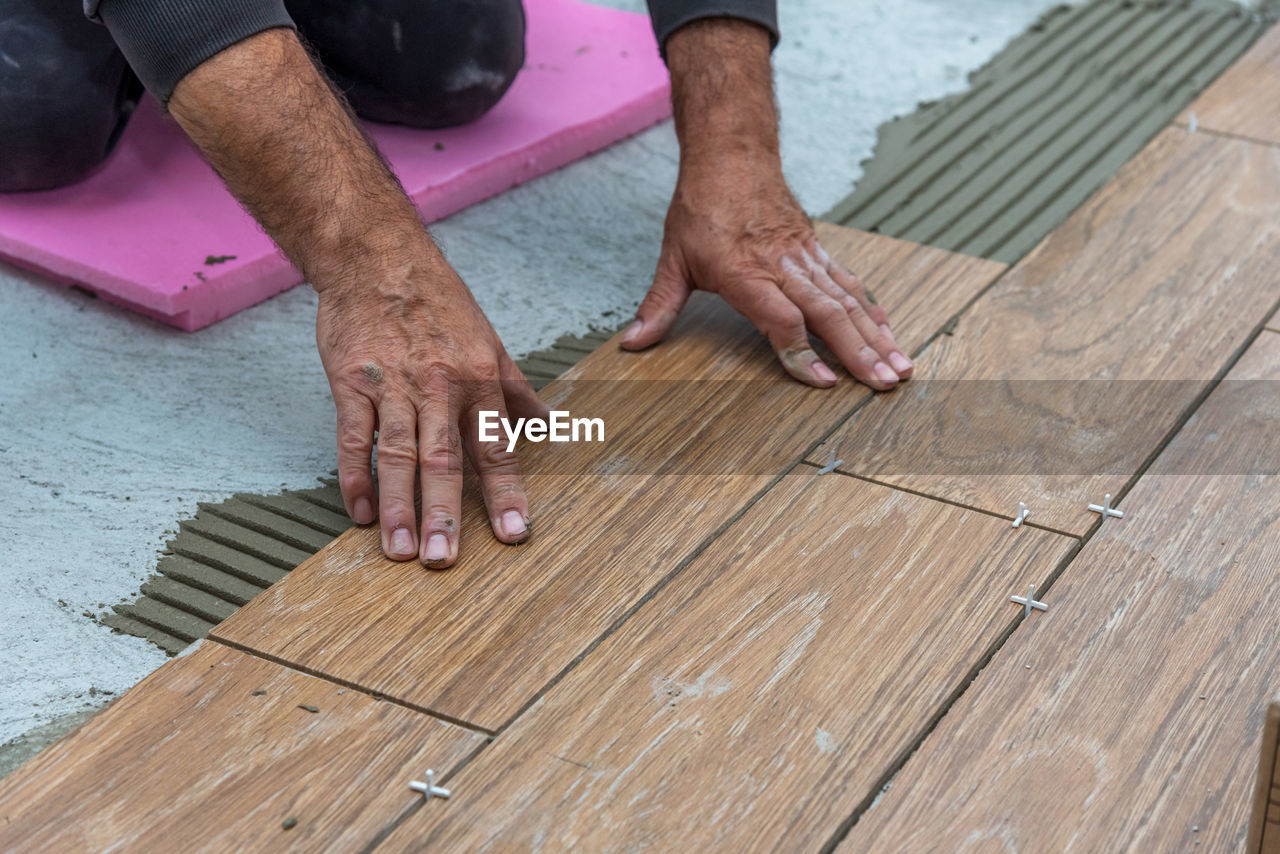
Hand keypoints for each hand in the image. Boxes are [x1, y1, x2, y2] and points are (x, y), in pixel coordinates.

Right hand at [315, 234, 547, 567]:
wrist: (376, 256)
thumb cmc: (436, 300)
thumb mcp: (489, 340)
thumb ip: (516, 389)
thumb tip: (552, 422)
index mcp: (479, 379)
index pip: (497, 447)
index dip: (506, 493)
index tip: (514, 534)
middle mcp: (440, 386)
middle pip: (444, 460)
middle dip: (444, 514)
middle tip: (443, 559)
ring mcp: (393, 385)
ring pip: (399, 454)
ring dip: (399, 506)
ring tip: (401, 551)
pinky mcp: (352, 382)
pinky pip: (355, 438)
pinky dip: (357, 477)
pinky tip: (362, 513)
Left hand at [625, 17, 912, 389]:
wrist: (731, 152)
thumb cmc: (701, 206)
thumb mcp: (672, 258)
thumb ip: (659, 306)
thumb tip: (632, 345)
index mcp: (744, 272)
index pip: (780, 319)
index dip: (801, 352)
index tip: (824, 383)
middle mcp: (780, 265)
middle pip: (826, 314)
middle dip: (858, 352)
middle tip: (885, 383)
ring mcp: (803, 257)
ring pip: (846, 301)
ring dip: (875, 337)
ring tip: (900, 368)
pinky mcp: (815, 249)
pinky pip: (849, 283)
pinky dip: (871, 310)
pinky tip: (888, 333)